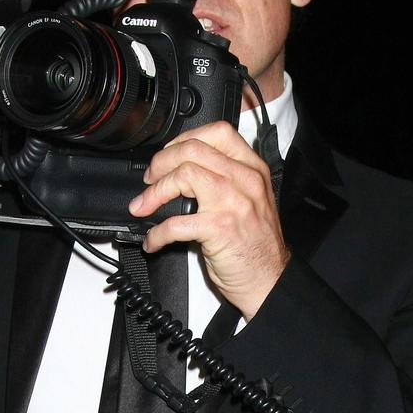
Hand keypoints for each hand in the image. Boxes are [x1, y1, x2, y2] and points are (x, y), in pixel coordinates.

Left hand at [127, 121, 288, 319]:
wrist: (269, 280)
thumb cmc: (257, 244)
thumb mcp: (249, 200)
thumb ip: (224, 178)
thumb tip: (178, 171)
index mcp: (252, 168)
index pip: (217, 132)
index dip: (183, 140)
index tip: (167, 156)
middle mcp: (245, 180)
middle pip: (192, 149)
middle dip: (161, 163)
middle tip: (149, 181)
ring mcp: (233, 202)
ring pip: (183, 174)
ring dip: (154, 192)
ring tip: (143, 207)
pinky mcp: (219, 228)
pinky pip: (175, 222)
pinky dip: (156, 233)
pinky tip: (153, 241)